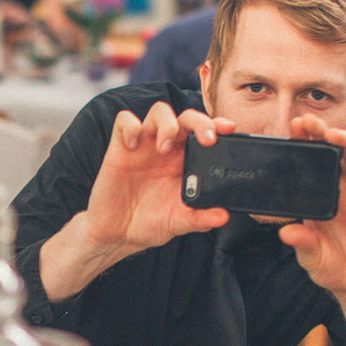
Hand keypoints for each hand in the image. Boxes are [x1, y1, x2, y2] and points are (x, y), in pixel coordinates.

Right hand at [39, 102, 229, 299]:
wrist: (117, 234)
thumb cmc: (148, 224)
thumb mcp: (177, 222)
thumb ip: (199, 218)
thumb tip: (224, 216)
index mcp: (185, 161)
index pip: (205, 133)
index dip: (217, 125)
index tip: (229, 130)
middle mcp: (167, 149)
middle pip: (186, 117)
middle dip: (199, 121)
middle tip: (206, 139)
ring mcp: (144, 146)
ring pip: (159, 112)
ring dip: (167, 123)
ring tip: (163, 147)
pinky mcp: (119, 148)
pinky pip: (124, 121)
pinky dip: (130, 126)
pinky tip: (132, 145)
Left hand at [278, 114, 345, 345]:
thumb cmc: (332, 268)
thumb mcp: (311, 257)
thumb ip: (302, 243)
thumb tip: (285, 232)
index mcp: (317, 200)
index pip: (308, 168)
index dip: (301, 148)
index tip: (288, 131)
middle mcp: (338, 194)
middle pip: (331, 157)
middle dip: (320, 137)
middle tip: (305, 121)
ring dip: (344, 146)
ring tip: (332, 134)